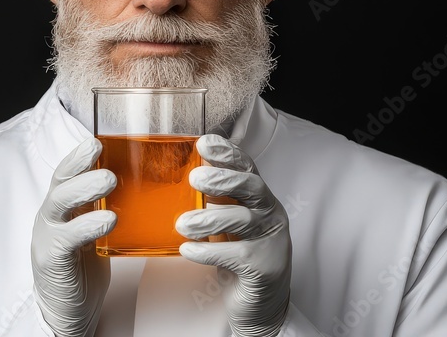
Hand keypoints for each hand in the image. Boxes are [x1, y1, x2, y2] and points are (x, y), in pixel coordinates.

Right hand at [31, 137, 116, 336]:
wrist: (68, 309)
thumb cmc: (84, 267)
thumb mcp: (93, 231)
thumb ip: (104, 209)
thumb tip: (145, 187)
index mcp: (61, 208)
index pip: (65, 174)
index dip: (78, 156)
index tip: (96, 141)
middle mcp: (50, 217)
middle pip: (60, 182)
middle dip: (79, 164)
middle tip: (100, 151)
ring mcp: (48, 236)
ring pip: (60, 203)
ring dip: (84, 188)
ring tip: (109, 180)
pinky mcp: (52, 258)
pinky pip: (67, 238)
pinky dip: (87, 226)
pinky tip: (108, 220)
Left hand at [176, 134, 291, 336]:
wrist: (259, 303)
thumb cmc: (238, 255)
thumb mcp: (226, 223)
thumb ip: (212, 201)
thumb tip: (175, 179)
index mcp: (259, 198)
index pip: (247, 167)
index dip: (228, 153)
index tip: (204, 143)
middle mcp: (270, 214)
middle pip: (252, 186)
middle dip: (222, 179)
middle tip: (194, 179)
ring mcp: (271, 240)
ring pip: (243, 220)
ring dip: (210, 218)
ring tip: (182, 223)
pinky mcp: (265, 267)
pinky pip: (236, 255)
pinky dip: (209, 250)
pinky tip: (187, 250)